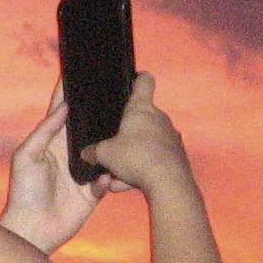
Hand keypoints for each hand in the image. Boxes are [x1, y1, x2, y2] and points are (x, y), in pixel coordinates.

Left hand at [0, 80, 131, 254]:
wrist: (34, 229)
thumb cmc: (24, 192)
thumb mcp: (27, 156)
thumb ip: (44, 131)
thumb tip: (63, 107)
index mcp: (53, 142)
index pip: (62, 112)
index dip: (69, 93)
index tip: (80, 72)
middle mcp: (70, 153)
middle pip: (88, 127)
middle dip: (100, 112)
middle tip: (116, 94)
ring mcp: (84, 171)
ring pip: (104, 150)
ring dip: (112, 142)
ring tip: (126, 127)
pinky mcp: (94, 190)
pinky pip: (109, 177)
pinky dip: (112, 175)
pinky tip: (111, 173)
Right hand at [80, 72, 189, 196]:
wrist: (167, 182)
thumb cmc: (134, 156)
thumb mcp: (105, 154)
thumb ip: (94, 151)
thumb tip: (86, 153)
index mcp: (141, 108)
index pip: (144, 81)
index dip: (138, 78)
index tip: (132, 81)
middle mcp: (160, 118)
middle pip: (142, 118)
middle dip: (127, 133)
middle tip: (112, 148)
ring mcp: (171, 137)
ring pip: (146, 143)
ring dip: (132, 157)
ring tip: (116, 177)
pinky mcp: (177, 156)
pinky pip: (154, 159)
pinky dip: (142, 170)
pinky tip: (128, 185)